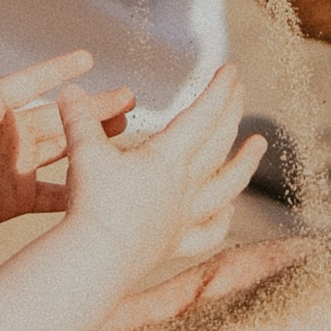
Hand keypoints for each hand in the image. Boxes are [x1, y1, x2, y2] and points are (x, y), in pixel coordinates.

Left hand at [0, 53, 115, 239]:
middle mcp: (12, 136)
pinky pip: (53, 194)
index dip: (58, 71)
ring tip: (122, 128)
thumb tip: (0, 98)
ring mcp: (18, 167)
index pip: (31, 85)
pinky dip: (76, 192)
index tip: (87, 57)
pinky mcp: (18, 198)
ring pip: (64, 150)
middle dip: (91, 107)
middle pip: (59, 118)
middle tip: (127, 97)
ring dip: (90, 141)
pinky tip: (101, 187)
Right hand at [56, 64, 266, 293]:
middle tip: (241, 91)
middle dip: (231, 113)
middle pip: (217, 145)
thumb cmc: (94, 204)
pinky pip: (208, 232)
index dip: (218, 91)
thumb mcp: (84, 153)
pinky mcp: (173, 245)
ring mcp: (182, 218)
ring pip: (225, 187)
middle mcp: (183, 187)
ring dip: (245, 163)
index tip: (232, 71)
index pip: (201, 116)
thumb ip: (79, 119)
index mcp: (167, 159)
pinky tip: (229, 210)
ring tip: (260, 145)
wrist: (97, 260)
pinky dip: (222, 219)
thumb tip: (70, 90)